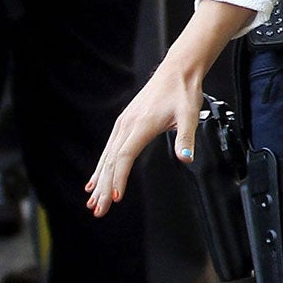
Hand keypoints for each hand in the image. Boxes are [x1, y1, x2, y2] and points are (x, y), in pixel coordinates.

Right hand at [87, 55, 202, 214]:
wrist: (176, 72)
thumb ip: (186, 138)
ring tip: (93, 201)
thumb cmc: (182, 93)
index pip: (124, 157)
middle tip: (99, 211)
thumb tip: (186, 158)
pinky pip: (109, 149)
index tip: (115, 197)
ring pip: (107, 157)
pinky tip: (95, 180)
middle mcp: (127, 125)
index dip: (119, 178)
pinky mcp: (124, 124)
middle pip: (111, 161)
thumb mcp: (190, 115)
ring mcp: (123, 124)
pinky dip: (101, 167)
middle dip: (104, 188)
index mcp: (141, 125)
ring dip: (99, 180)